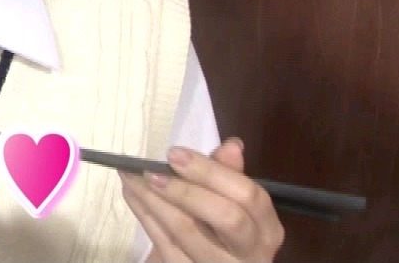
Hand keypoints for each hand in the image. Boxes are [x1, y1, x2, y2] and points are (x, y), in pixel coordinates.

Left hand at [120, 138, 284, 262]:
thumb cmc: (226, 231)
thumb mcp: (235, 204)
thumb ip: (231, 175)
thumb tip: (231, 145)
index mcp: (267, 228)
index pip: (249, 196)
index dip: (212, 172)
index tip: (174, 154)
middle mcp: (252, 252)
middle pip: (227, 217)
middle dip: (186, 190)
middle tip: (152, 170)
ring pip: (188, 232)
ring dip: (154, 200)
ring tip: (131, 176)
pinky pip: (165, 245)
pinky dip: (146, 216)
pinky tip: (132, 194)